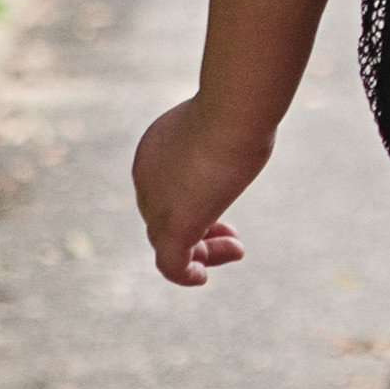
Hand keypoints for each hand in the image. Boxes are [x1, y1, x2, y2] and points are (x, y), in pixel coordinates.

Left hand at [135, 97, 268, 288]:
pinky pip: (170, 264)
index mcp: (154, 151)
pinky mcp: (172, 228)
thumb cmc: (238, 112)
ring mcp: (156, 204)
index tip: (226, 208)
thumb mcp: (227, 123)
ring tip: (237, 251)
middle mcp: (146, 179)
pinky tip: (201, 277)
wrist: (231, 114)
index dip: (197, 201)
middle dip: (203, 229)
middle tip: (235, 237)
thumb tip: (242, 135)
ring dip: (205, 251)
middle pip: (167, 216)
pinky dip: (184, 274)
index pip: (167, 188)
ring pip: (169, 242)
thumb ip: (224, 138)